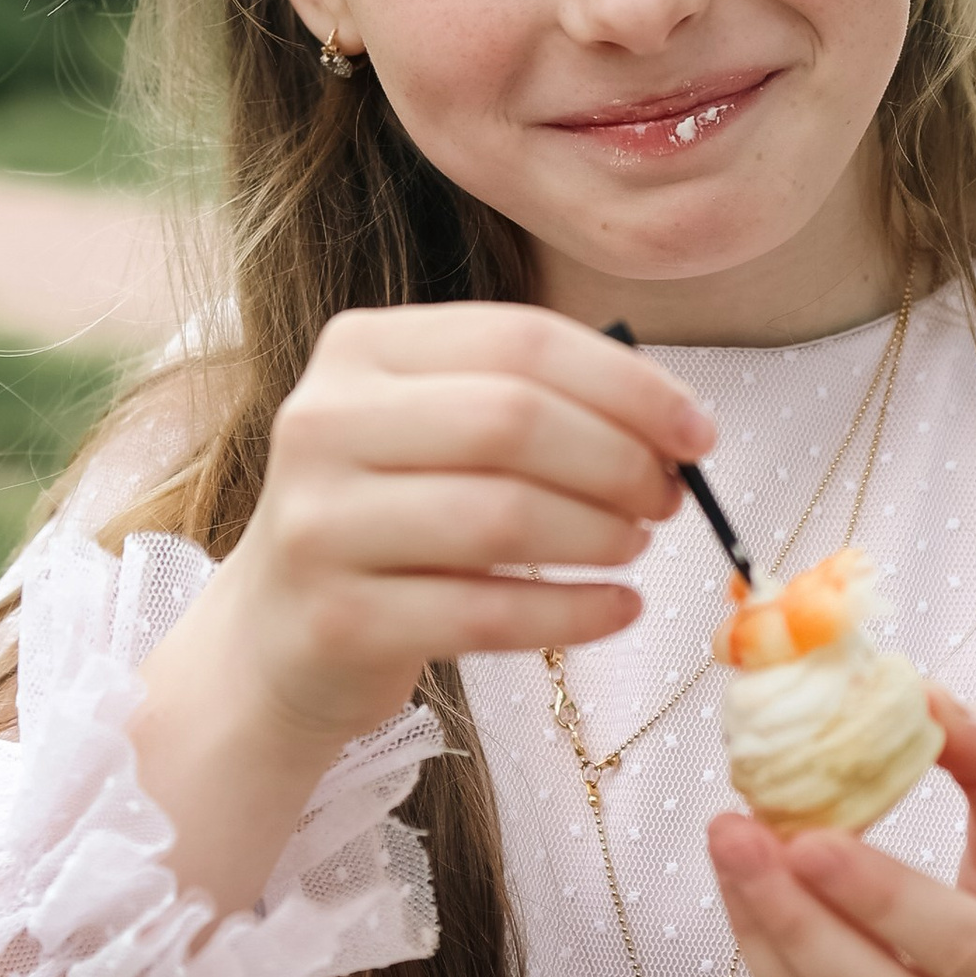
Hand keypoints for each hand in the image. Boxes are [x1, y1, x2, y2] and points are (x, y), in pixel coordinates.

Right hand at [134, 306, 712, 907]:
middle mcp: (323, 422)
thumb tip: (675, 421)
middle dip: (618, 460)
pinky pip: (487, 613)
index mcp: (358, 350)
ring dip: (600, 534)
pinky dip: (574, 613)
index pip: (520, 341)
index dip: (629, 385)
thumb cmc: (388, 519)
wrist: (278, 635)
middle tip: (666, 498)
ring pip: (503, 516)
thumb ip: (533, 402)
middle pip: (513, 420)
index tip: (697, 431)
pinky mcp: (338, 619)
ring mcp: (320, 523)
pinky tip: (618, 609)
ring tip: (636, 546)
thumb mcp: (432, 431)